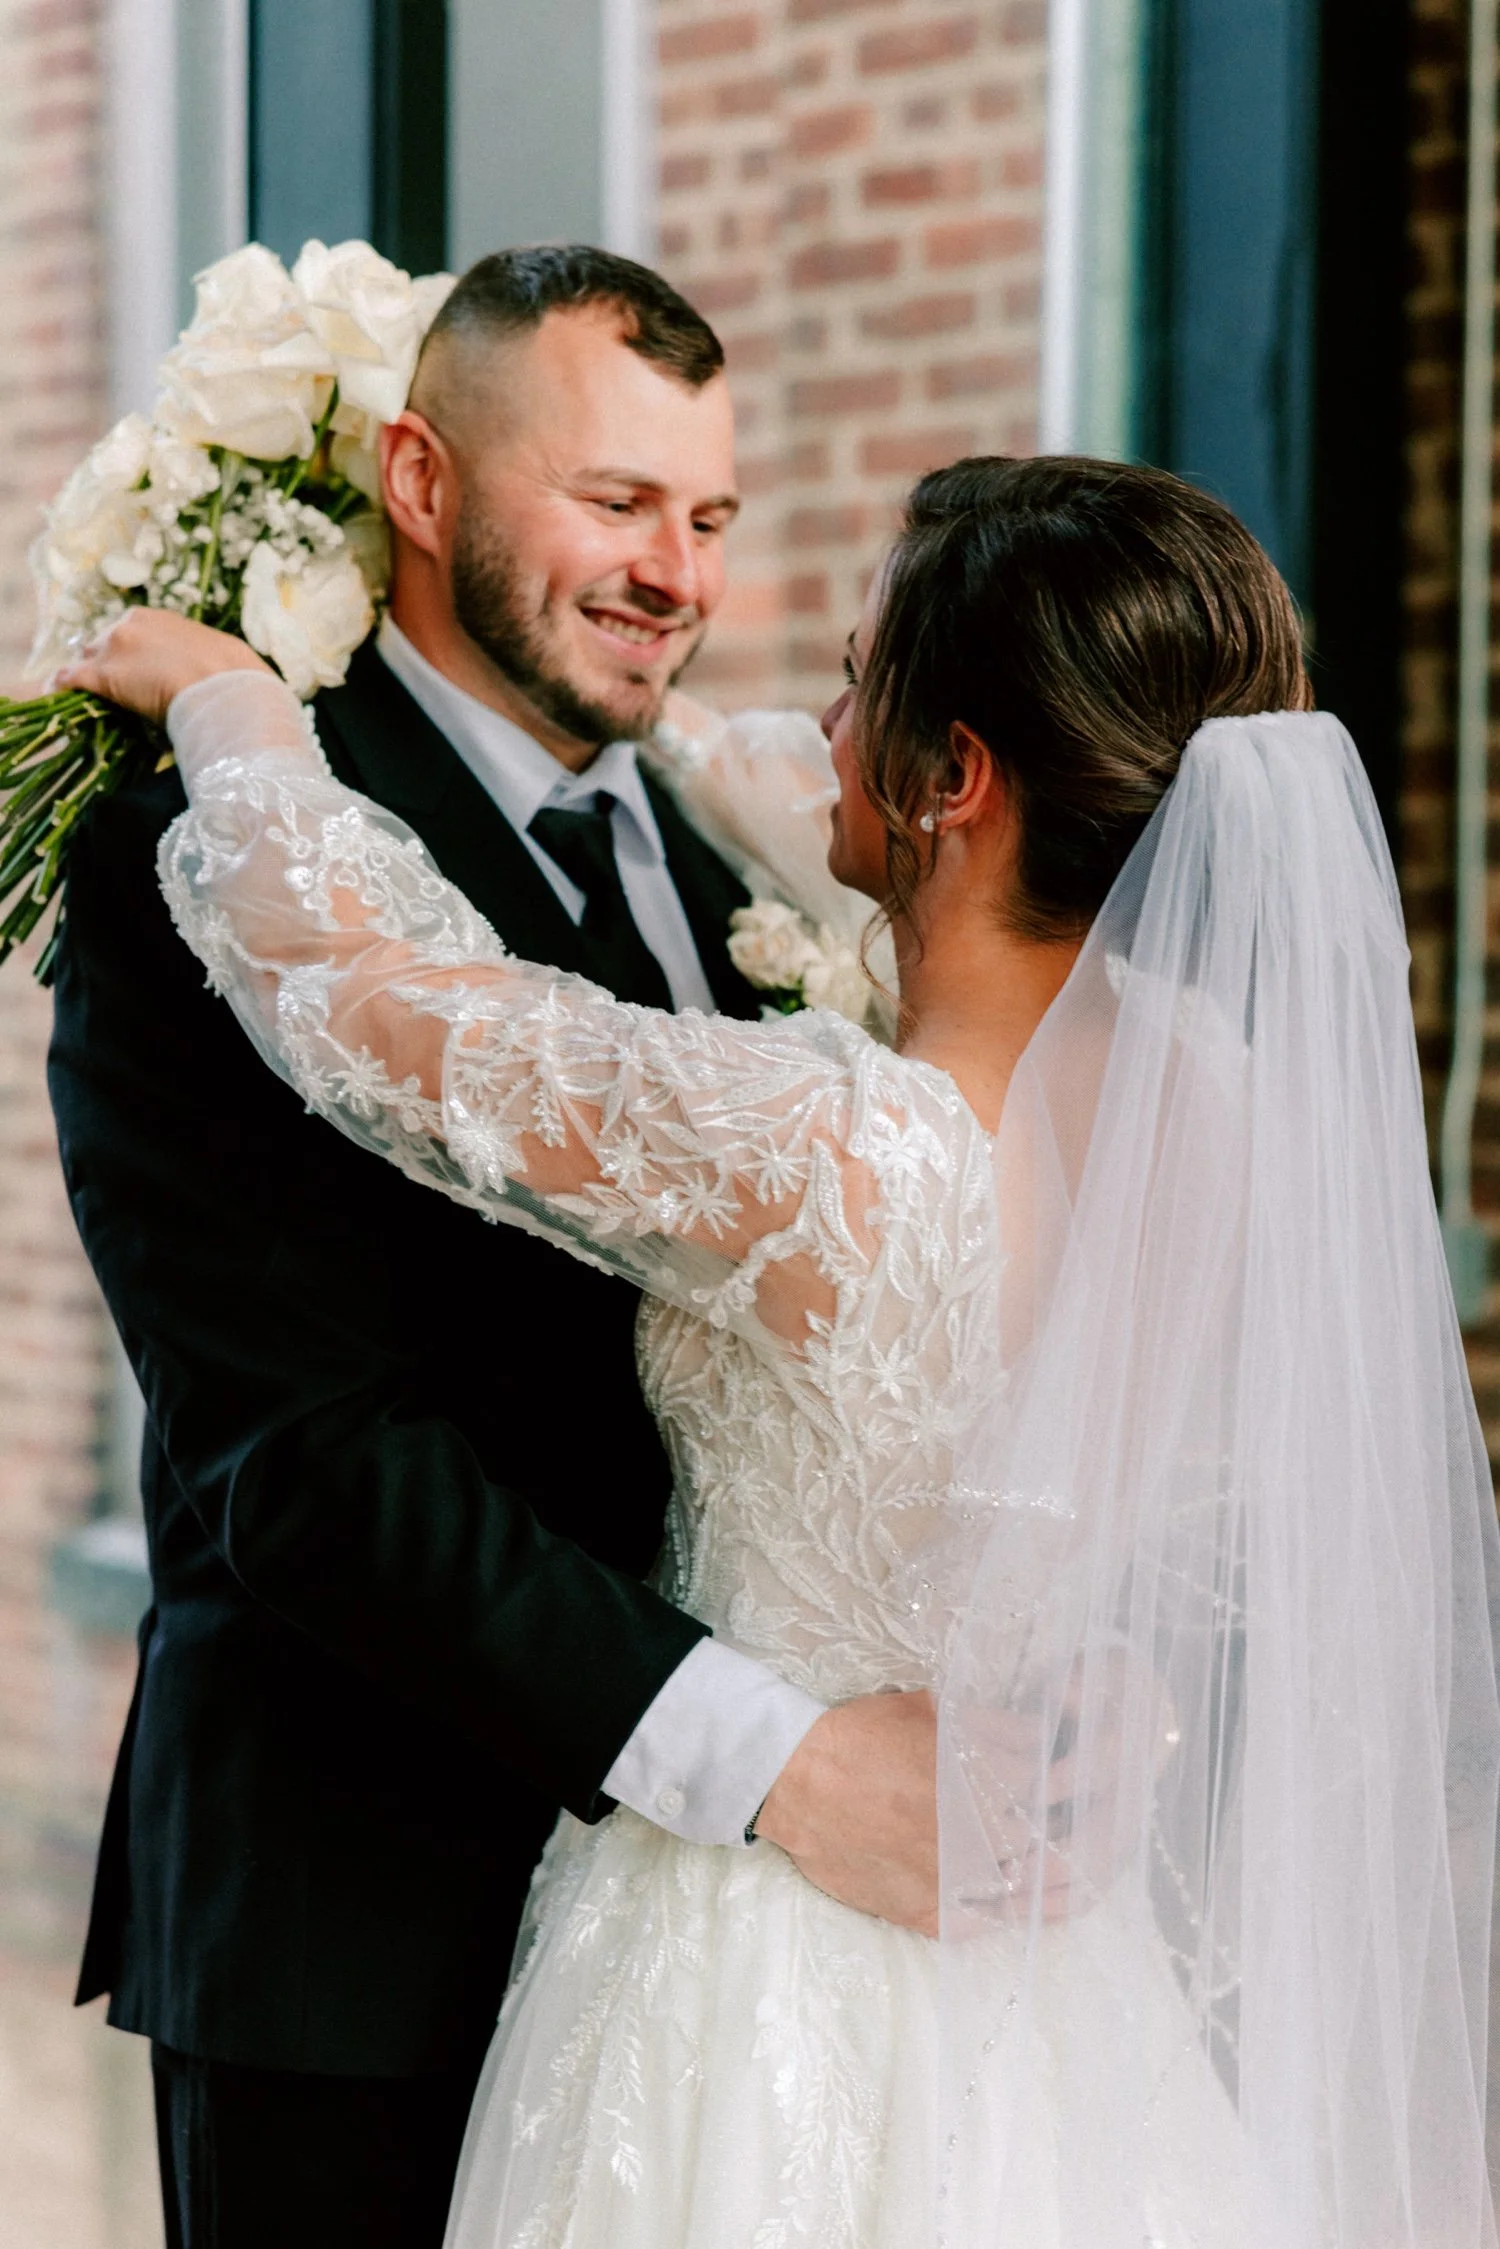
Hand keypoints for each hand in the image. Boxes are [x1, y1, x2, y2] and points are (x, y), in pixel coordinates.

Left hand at [58, 608, 271, 724]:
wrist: (231, 693)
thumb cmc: (239, 680)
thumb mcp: (224, 661)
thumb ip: (208, 664)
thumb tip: (220, 682)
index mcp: (162, 618)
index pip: (133, 633)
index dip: (132, 655)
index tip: (137, 674)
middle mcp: (132, 625)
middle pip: (105, 644)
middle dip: (107, 664)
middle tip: (114, 692)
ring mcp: (115, 648)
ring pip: (88, 660)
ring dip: (88, 677)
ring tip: (83, 697)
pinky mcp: (103, 675)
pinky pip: (70, 678)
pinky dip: (61, 686)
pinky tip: (53, 696)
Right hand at [756, 1680, 1129, 1937]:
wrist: (798, 1778)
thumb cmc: (865, 1735)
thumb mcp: (935, 1709)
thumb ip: (992, 1726)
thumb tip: (1036, 1738)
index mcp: (989, 1779)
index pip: (1055, 1785)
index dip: (1070, 1780)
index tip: (1077, 1782)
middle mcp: (980, 1835)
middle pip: (1046, 1840)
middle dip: (1062, 1831)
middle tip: (1071, 1829)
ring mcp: (955, 1878)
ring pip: (1022, 1888)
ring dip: (1046, 1880)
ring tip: (1059, 1874)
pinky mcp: (925, 1910)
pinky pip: (979, 1923)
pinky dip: (1001, 1915)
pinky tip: (1015, 1906)